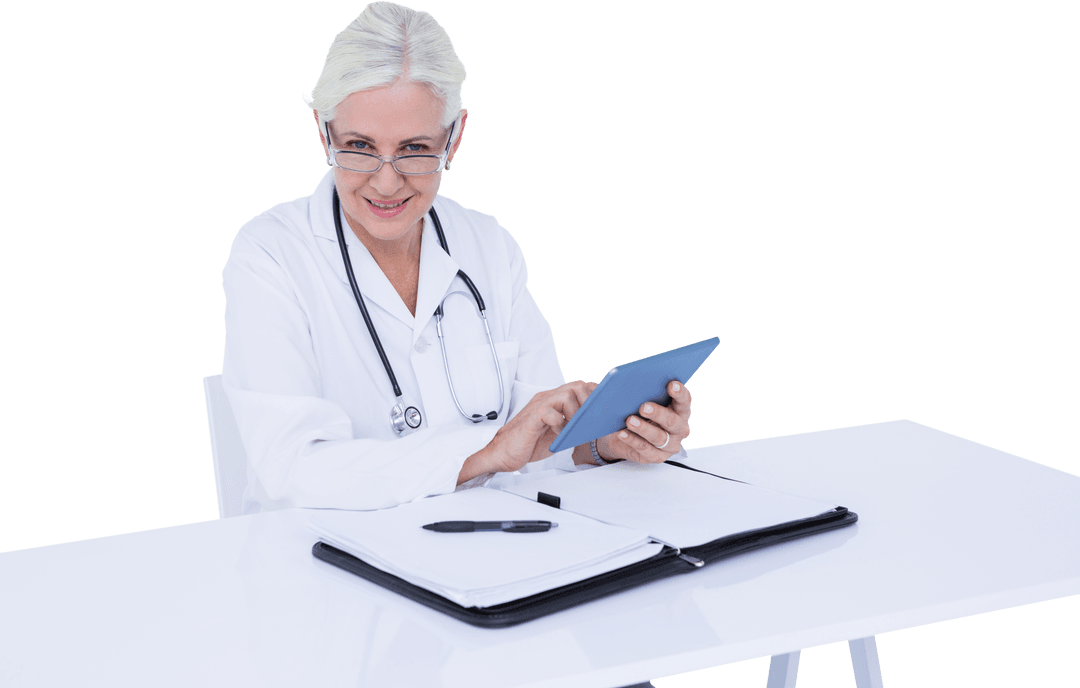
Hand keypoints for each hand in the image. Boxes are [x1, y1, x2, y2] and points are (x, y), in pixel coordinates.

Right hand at [459, 381, 595, 482]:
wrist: (503, 452)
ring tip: (573, 428)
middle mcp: (546, 398)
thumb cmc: (529, 442)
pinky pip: (549, 412)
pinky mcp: (531, 418)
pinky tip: (557, 434)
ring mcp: (539, 406)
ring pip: (566, 395)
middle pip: (576, 386)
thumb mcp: (557, 431)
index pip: (579, 387)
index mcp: (553, 400)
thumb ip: (571, 424)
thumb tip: (594, 424)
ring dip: (576, 413)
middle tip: (590, 420)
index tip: (604, 407)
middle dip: (589, 402)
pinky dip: (559, 424)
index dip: (594, 395)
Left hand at [595, 380, 691, 463]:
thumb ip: (642, 393)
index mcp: (680, 410)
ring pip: (659, 437)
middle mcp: (679, 428)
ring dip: (643, 428)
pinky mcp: (657, 456)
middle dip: (658, 413)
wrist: (624, 436)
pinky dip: (632, 440)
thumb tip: (629, 386)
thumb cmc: (637, 413)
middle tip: (643, 407)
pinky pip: (645, 449)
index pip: (684, 400)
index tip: (671, 385)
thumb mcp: (641, 401)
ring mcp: (670, 444)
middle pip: (672, 421)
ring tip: (630, 421)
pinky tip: (622, 433)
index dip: (679, 393)